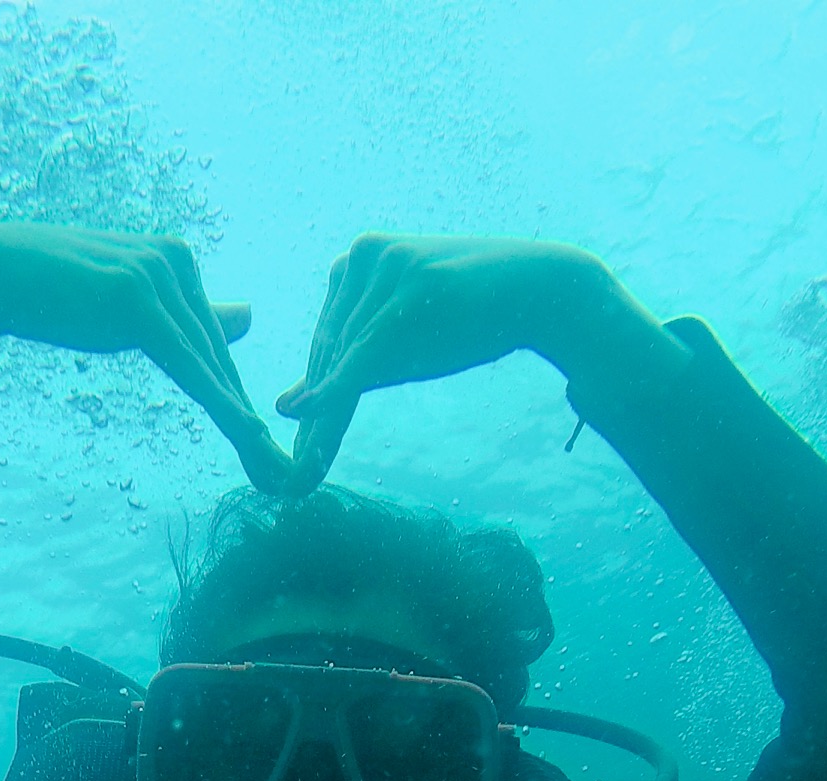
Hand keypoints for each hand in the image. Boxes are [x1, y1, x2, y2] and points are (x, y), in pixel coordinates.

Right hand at [0, 224, 292, 492]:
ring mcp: (158, 273)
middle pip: (219, 361)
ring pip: (211, 368)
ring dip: (248, 429)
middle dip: (253, 425)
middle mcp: (176, 261)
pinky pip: (190, 366)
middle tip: (288, 480)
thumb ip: (184, 316)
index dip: (238, 401)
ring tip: (278, 477)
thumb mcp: (123, 306)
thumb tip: (247, 318)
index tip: (270, 454)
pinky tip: (251, 440)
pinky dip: (222, 407)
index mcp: (176, 261)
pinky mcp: (137, 296)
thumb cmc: (45, 293)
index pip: (212, 346)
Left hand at [275, 234, 682, 489]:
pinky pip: (363, 352)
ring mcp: (382, 268)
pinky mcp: (407, 289)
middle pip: (330, 355)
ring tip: (306, 469)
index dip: (315, 400)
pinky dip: (335, 388)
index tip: (297, 454)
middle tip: (296, 475)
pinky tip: (306, 417)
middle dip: (315, 417)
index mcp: (351, 266)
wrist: (537, 290)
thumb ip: (348, 372)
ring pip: (343, 360)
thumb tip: (290, 408)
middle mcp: (358, 258)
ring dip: (323, 419)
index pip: (326, 346)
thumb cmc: (469, 320)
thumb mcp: (400, 348)